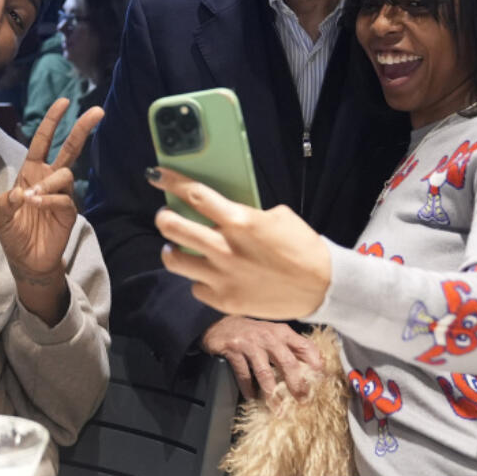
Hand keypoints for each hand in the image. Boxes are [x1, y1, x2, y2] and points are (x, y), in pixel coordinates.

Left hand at [0, 98, 103, 325]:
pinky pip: (64, 198)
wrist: (27, 260)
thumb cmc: (13, 234)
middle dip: (81, 128)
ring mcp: (61, 194)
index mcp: (31, 172)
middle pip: (70, 148)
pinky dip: (50, 199)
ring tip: (33, 198)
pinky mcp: (69, 211)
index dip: (52, 121)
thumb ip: (4, 202)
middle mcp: (49, 178)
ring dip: (49, 182)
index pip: (43, 140)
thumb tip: (19, 192)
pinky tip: (38, 205)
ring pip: (65, 174)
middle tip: (96, 111)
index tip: (64, 101)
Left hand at [148, 166, 331, 319]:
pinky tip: (209, 275)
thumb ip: (244, 214)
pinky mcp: (223, 301)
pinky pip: (196, 287)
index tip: (155, 175)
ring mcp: (221, 277)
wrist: (321, 286)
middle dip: (163, 218)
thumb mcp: (276, 217)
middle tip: (165, 216)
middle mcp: (224, 248)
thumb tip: (222, 213)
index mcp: (239, 221)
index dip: (169, 181)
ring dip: (172, 250)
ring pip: (173, 260)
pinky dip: (200, 279)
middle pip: (172, 227)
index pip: (194, 194)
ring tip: (176, 247)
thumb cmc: (302, 247)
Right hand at [201, 316, 323, 401]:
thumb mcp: (274, 335)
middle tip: (302, 400)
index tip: (321, 380)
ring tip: (277, 408)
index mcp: (282, 332)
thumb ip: (292, 348)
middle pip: (288, 362)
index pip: (305, 346)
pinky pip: (243, 373)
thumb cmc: (253, 334)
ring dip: (272, 393)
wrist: (221, 326)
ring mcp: (251, 343)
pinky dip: (248, 388)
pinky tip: (251, 396)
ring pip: (265, 372)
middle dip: (296, 384)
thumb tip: (315, 366)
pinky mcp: (234, 350)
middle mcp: (269, 336)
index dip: (315, 363)